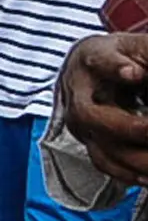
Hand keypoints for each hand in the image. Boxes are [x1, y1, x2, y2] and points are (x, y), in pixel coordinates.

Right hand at [62, 30, 147, 183]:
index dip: (116, 68)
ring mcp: (79, 121)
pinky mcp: (88, 140)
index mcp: (92, 58)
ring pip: (99, 146)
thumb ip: (147, 56)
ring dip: (136, 159)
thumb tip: (143, 77)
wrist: (89, 68)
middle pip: (90, 115)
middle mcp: (78, 92)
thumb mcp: (138, 47)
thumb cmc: (119, 56)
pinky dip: (130, 173)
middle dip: (129, 128)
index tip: (134, 73)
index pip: (100, 61)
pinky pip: (105, 163)